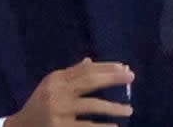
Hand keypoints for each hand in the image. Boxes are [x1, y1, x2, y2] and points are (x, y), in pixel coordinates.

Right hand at [6, 58, 133, 126]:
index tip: (125, 67)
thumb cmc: (41, 103)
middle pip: (90, 81)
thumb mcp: (52, 85)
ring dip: (113, 108)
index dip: (107, 67)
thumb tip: (91, 61)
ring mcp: (58, 110)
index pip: (86, 69)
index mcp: (56, 78)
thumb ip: (71, 74)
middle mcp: (57, 92)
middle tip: (132, 77)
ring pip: (92, 105)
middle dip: (113, 78)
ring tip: (129, 110)